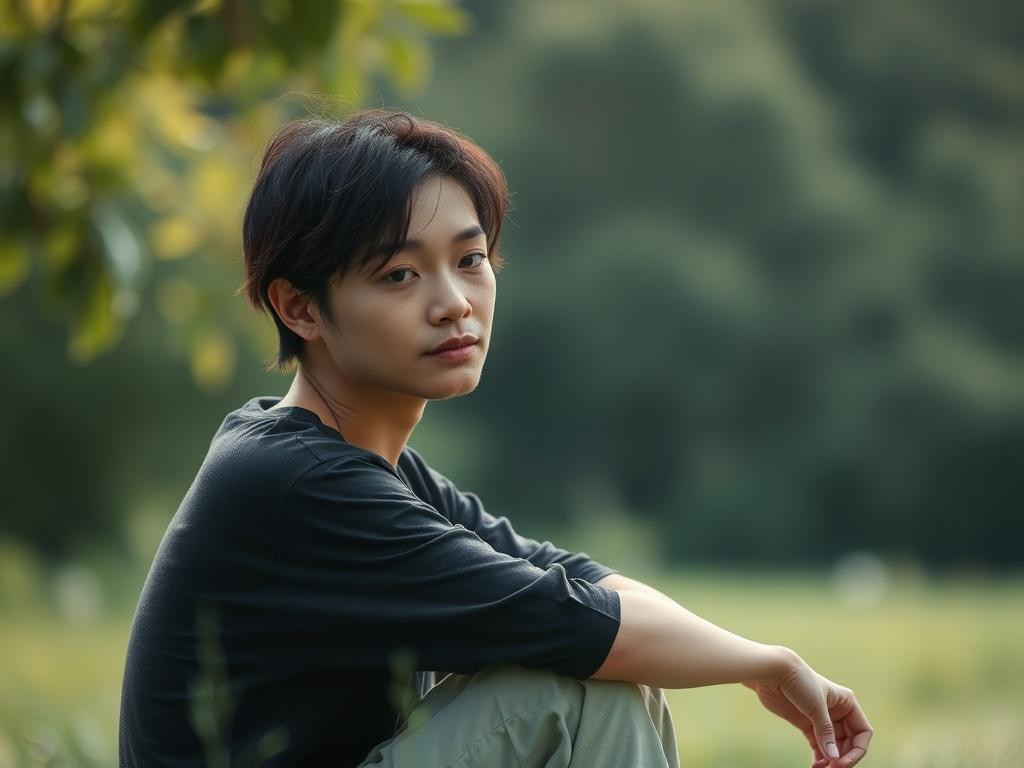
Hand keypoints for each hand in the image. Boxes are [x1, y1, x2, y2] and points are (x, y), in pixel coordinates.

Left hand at [743, 648, 872, 767]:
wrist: (773, 672)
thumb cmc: (799, 681)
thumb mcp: (816, 707)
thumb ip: (826, 733)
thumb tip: (834, 758)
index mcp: (847, 703)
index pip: (862, 732)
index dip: (857, 750)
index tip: (842, 762)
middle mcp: (838, 712)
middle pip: (849, 742)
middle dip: (842, 757)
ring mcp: (822, 719)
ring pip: (833, 746)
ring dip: (830, 759)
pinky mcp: (806, 724)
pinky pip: (818, 746)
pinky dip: (819, 757)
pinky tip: (815, 766)